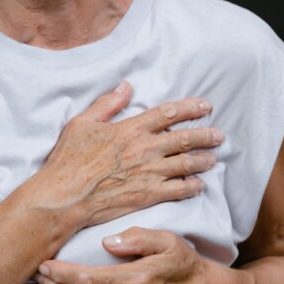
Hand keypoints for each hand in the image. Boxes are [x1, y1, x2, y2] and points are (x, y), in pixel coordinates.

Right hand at [33, 82, 223, 231]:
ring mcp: (149, 173)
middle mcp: (145, 149)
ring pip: (185, 163)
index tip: (205, 106)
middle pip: (183, 138)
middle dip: (204, 135)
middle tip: (219, 134)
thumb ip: (107, 104)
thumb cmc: (69, 160)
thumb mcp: (82, 123)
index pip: (167, 113)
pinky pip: (178, 190)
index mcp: (131, 128)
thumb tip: (126, 86)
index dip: (190, 108)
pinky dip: (192, 186)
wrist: (65, 197)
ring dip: (203, 160)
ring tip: (214, 157)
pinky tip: (200, 185)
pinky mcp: (148, 195)